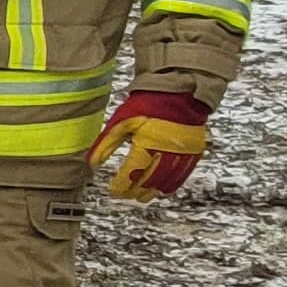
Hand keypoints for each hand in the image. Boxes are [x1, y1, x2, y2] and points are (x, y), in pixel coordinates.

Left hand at [90, 89, 210, 199]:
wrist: (179, 90)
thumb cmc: (148, 103)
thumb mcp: (121, 121)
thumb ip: (106, 144)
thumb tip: (91, 164)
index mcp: (147, 143)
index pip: (131, 173)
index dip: (121, 185)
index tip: (113, 190)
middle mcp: (167, 151)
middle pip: (149, 181)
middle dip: (136, 191)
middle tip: (126, 195)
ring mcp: (183, 153)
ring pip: (167, 181)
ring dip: (153, 191)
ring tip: (141, 196)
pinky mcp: (194, 151)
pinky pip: (183, 174)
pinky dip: (171, 184)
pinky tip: (162, 189)